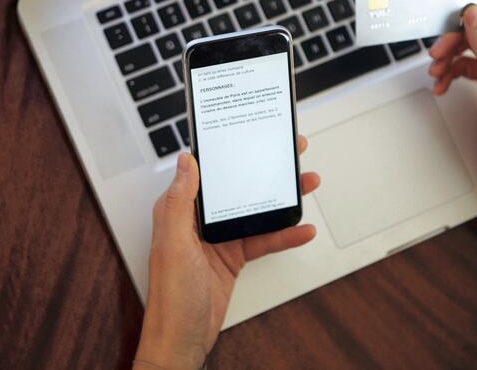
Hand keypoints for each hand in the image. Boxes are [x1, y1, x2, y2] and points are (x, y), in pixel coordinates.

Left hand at [134, 136, 319, 369]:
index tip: (252, 135)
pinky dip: (285, 235)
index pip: (208, 172)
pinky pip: (264, 240)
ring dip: (282, 200)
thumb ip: (180, 202)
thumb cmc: (170, 298)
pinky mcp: (233, 257)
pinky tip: (302, 229)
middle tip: (289, 153)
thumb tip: (186, 162)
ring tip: (305, 185)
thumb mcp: (173, 244)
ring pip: (256, 210)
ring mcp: (218, 239)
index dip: (230, 151)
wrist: (181, 342)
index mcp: (180, 211)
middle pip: (238, 186)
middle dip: (265, 169)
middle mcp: (199, 221)